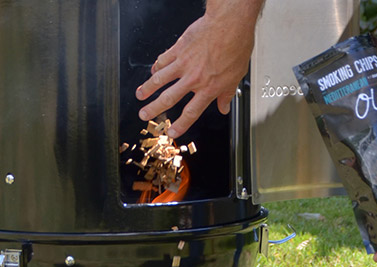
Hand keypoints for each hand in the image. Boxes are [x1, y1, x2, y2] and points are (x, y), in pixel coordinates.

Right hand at [135, 1, 261, 138]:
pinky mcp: (179, 49)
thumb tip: (224, 107)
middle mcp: (193, 78)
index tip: (172, 132)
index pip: (191, 112)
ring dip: (148, 89)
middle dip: (154, 109)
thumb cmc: (235, 47)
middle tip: (144, 115)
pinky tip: (152, 71)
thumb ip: (227, 94)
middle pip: (169, 99)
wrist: (229, 24)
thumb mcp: (236, 76)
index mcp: (208, 88)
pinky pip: (163, 60)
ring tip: (140, 95)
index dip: (180, 125)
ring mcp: (184, 63)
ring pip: (160, 79)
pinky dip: (156, 67)